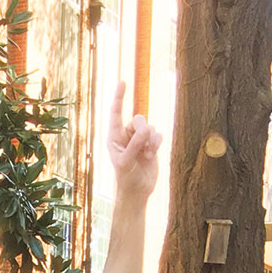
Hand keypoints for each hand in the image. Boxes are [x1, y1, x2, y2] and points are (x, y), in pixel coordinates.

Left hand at [106, 82, 160, 200]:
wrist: (137, 190)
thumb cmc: (125, 178)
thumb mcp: (126, 162)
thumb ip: (134, 145)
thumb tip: (145, 130)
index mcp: (113, 137)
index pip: (116, 113)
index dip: (119, 97)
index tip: (122, 82)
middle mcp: (125, 135)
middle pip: (139, 119)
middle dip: (144, 130)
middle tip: (144, 145)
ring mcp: (138, 139)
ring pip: (150, 127)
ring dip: (151, 140)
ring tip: (147, 154)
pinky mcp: (150, 144)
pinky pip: (158, 134)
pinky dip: (157, 143)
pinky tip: (152, 154)